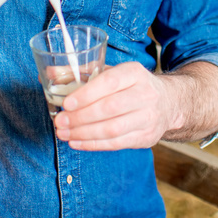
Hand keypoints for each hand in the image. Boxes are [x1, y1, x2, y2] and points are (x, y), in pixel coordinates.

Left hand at [53, 62, 178, 150]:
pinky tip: (77, 142)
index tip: (66, 103)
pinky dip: (93, 145)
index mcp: (135, 73)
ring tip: (64, 134)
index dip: (87, 94)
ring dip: (84, 133)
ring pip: (112, 129)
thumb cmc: (131, 85)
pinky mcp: (146, 137)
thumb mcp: (113, 72)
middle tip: (59, 121)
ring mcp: (148, 117)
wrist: (167, 102)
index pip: (110, 82)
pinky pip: (116, 144)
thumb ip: (82, 72)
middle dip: (81, 117)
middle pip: (110, 108)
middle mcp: (145, 94)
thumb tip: (50, 73)